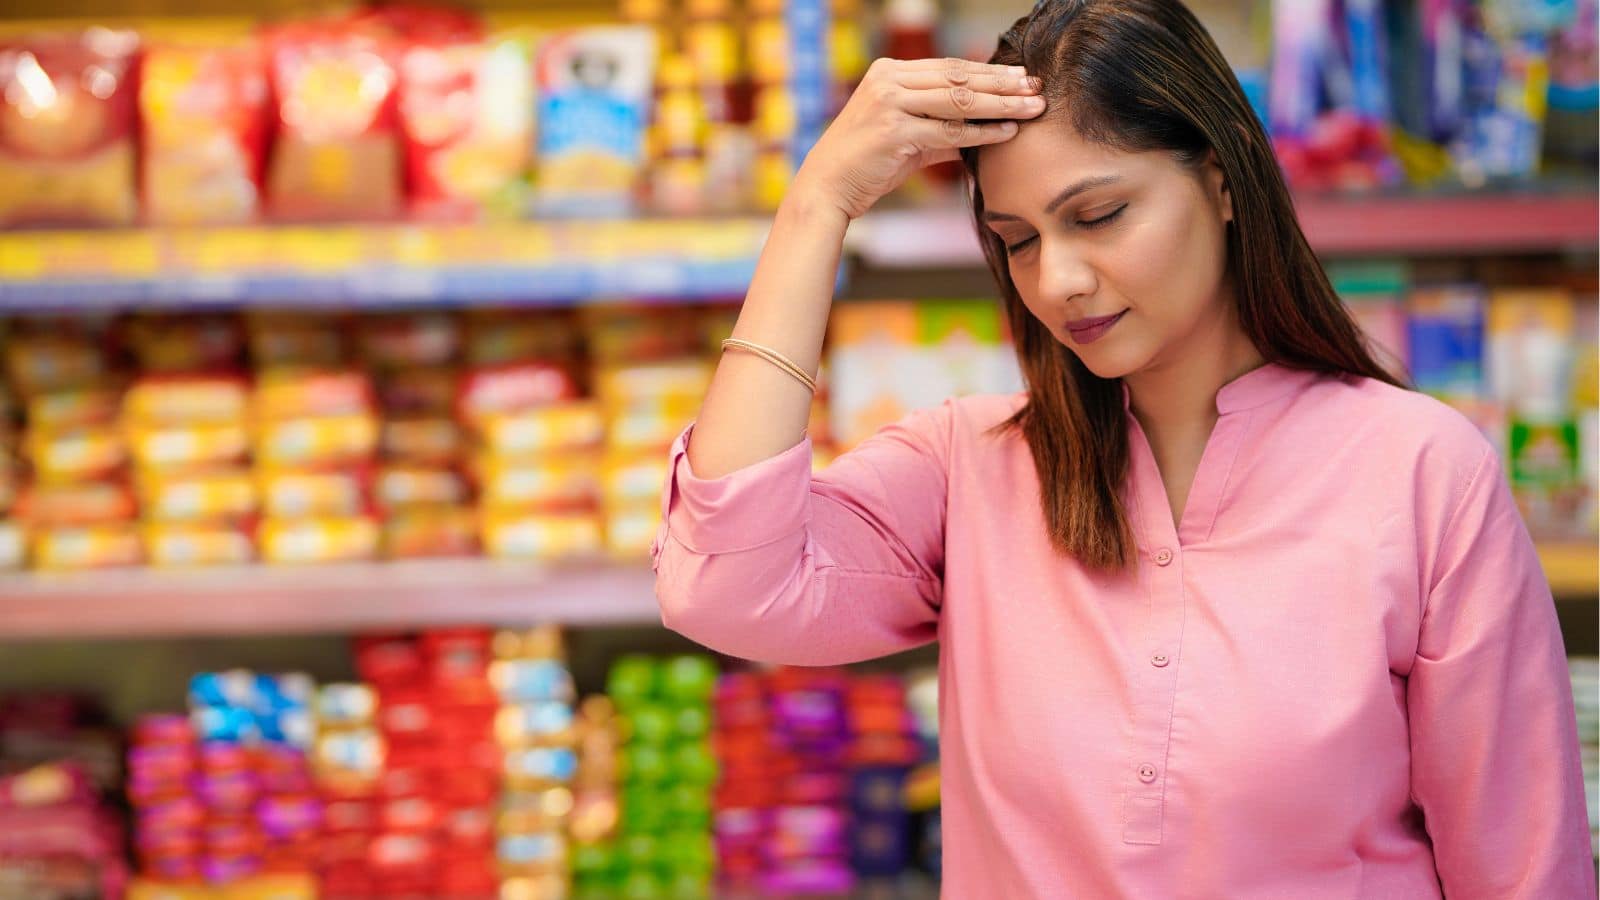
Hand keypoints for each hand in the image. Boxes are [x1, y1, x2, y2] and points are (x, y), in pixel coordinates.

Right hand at [792, 57, 1044, 220]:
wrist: (827, 187)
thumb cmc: (866, 163)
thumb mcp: (905, 136)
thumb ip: (941, 127)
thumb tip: (984, 128)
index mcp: (889, 72)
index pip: (950, 67)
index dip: (989, 71)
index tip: (1021, 77)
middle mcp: (889, 80)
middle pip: (959, 78)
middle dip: (1003, 83)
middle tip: (1037, 88)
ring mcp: (890, 103)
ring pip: (959, 100)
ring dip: (1001, 104)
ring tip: (1032, 108)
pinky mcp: (894, 131)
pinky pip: (950, 131)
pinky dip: (982, 132)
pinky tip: (1007, 133)